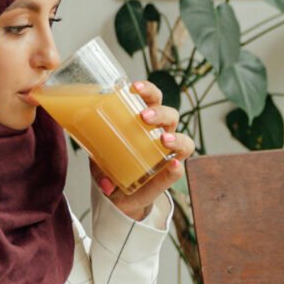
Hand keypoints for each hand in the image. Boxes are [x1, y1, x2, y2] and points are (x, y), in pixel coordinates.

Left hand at [91, 80, 195, 220]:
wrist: (119, 195)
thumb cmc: (112, 166)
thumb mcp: (99, 162)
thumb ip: (99, 169)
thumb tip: (105, 183)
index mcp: (146, 121)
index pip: (154, 98)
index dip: (147, 90)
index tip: (133, 88)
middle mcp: (163, 134)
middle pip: (171, 115)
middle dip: (160, 113)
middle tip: (143, 117)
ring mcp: (169, 155)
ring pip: (185, 141)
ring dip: (176, 138)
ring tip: (163, 140)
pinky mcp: (169, 176)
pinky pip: (178, 170)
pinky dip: (176, 168)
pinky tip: (171, 165)